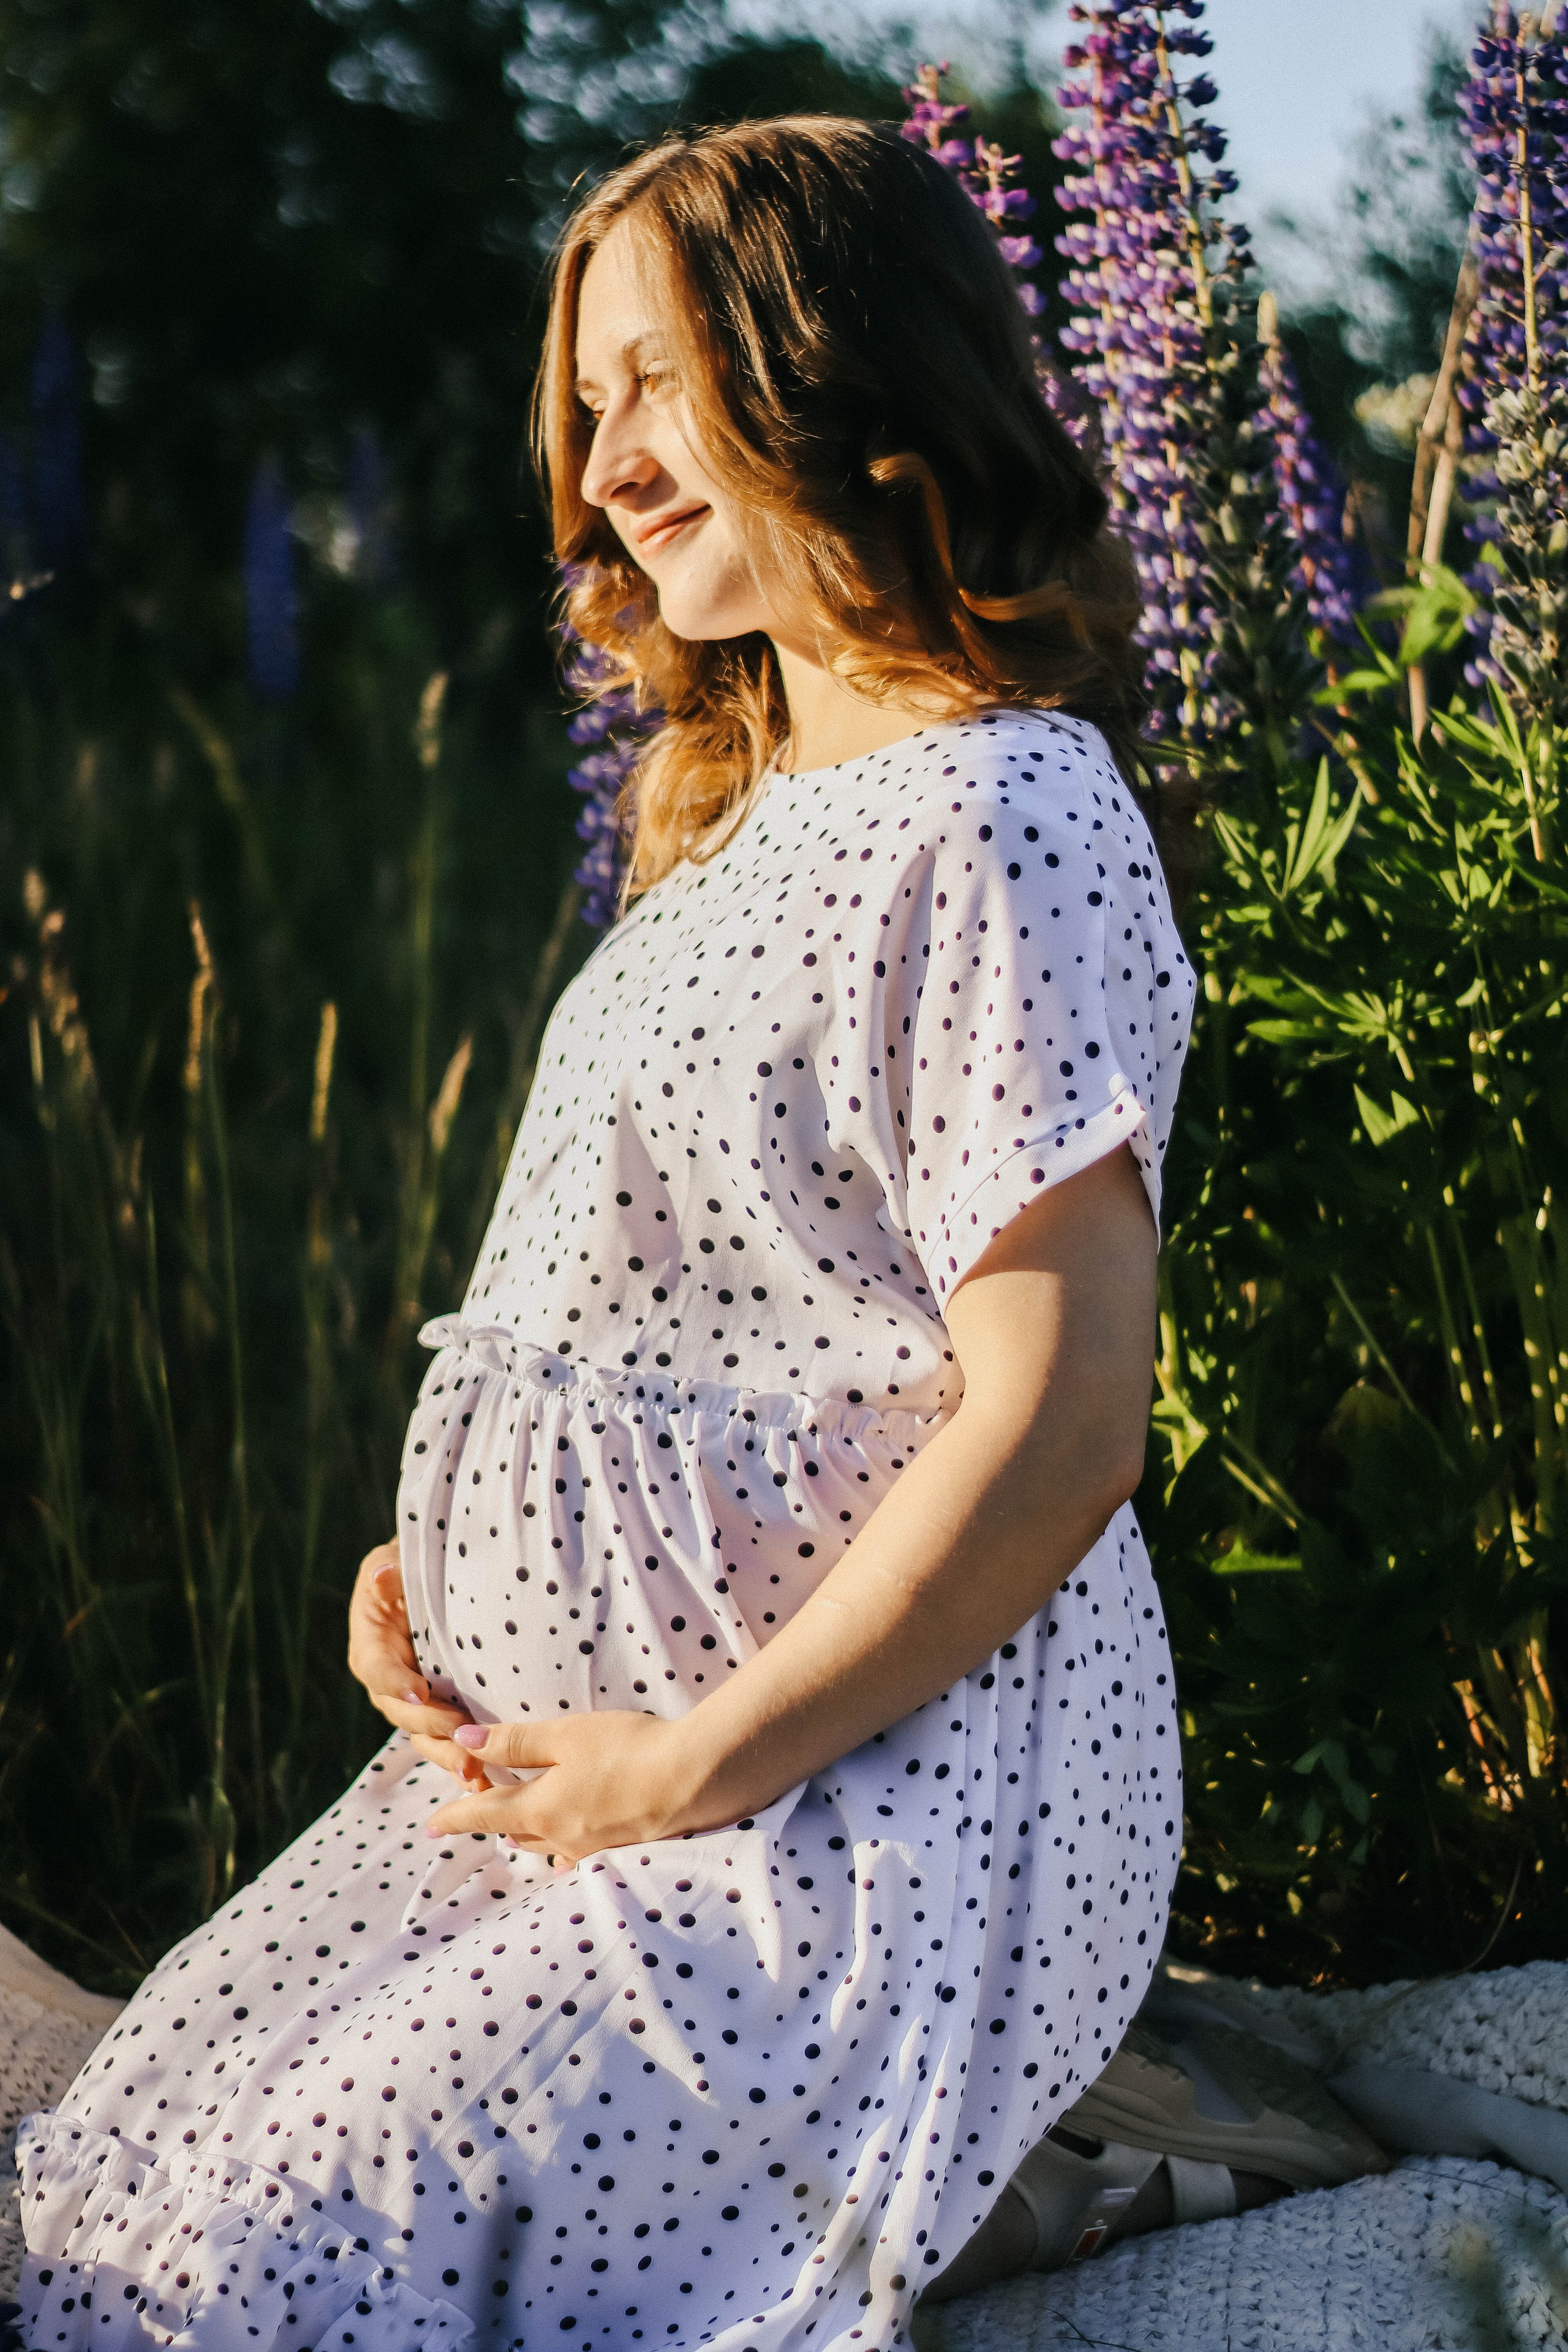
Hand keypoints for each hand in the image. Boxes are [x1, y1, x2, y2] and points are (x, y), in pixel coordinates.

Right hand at [346, 1541, 490, 1793]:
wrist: (433, 1586)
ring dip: (448, 1756)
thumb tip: (383, 1575)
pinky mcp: (438, 1714)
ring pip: (424, 1736)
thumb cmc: (413, 1568)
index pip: (377, 1669)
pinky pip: (446, 1742)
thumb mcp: (399, 1563)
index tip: (420, 1692)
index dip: (396, 1683)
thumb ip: (391, 1573)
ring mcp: (412, 1703)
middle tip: (462, 1742)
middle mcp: (387, 1683)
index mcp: (371, 1646)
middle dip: (431, 1729)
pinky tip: (485, 1784)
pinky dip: (463, 1761)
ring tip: (475, 1772)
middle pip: (403, 1713)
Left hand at [423, 1711, 706, 1864]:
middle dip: (492, 1821)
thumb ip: (514, 1742)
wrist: (695, 1778)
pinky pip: (577, 1853)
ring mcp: (593, 1848)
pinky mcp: (622, 1847)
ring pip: (545, 1844)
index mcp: (540, 1809)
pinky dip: (562, 1846)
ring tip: (516, 1826)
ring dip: (526, 1833)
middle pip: (513, 1832)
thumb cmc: (627, 1749)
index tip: (430, 1825)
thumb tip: (463, 1743)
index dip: (455, 1816)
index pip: (484, 1814)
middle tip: (476, 1810)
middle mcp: (561, 1837)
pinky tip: (569, 1847)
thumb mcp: (566, 1735)